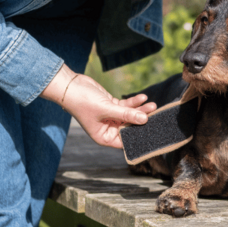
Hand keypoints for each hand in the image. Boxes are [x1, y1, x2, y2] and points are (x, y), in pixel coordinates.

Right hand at [40, 64, 155, 147]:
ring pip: (130, 115)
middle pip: (130, 126)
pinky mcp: (112, 105)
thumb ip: (126, 114)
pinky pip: (126, 106)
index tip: (152, 132)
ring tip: (152, 104)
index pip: (125, 141)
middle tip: (155, 114)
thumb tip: (145, 119)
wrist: (71, 85)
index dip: (138, 137)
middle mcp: (108, 129)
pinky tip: (143, 97)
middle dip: (142, 120)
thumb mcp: (107, 109)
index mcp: (104, 137)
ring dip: (140, 109)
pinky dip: (134, 102)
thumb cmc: (83, 101)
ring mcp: (111, 117)